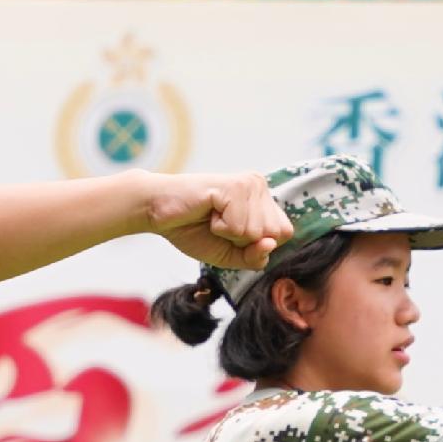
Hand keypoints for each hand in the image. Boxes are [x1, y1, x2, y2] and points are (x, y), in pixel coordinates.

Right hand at [145, 172, 286, 270]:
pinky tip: (208, 212)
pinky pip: (240, 227)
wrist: (158, 213)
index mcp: (263, 199)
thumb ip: (254, 257)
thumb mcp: (229, 255)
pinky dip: (220, 228)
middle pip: (275, 234)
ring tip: (212, 218)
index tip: (231, 233)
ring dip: (230, 234)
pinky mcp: (235, 186)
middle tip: (219, 225)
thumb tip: (270, 244)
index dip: (258, 244)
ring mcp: (249, 184)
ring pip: (258, 232)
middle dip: (244, 241)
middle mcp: (260, 186)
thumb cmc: (192, 230)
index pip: (284, 233)